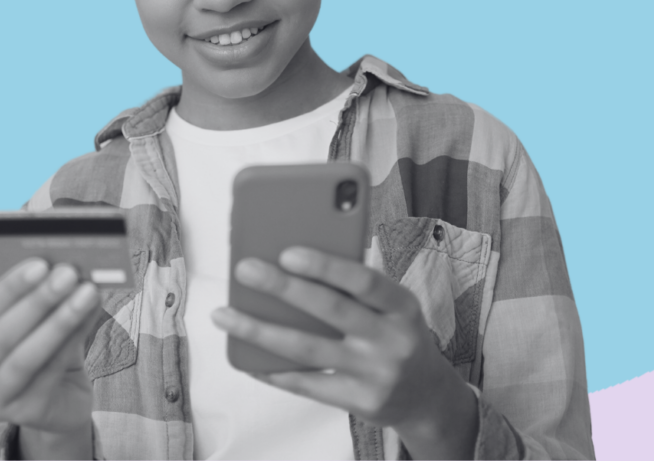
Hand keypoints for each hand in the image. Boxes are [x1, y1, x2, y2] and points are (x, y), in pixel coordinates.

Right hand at [0, 258, 100, 457]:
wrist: (60, 403)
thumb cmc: (41, 355)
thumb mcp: (34, 324)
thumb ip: (40, 300)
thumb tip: (65, 268)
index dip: (9, 288)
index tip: (39, 264)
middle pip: (1, 336)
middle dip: (37, 301)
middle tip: (67, 274)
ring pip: (25, 358)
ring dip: (59, 321)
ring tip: (87, 293)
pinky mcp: (22, 415)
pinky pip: (50, 373)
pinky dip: (72, 340)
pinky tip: (90, 316)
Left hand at [211, 247, 478, 459]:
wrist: (428, 396)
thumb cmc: (397, 334)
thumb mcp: (393, 306)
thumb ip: (356, 287)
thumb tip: (292, 261)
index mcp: (402, 306)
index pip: (364, 280)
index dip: (325, 266)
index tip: (287, 251)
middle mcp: (392, 340)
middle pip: (330, 310)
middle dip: (283, 288)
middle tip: (245, 269)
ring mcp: (375, 374)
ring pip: (308, 349)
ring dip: (260, 330)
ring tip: (224, 314)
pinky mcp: (359, 402)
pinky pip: (307, 384)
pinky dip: (272, 369)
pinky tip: (246, 356)